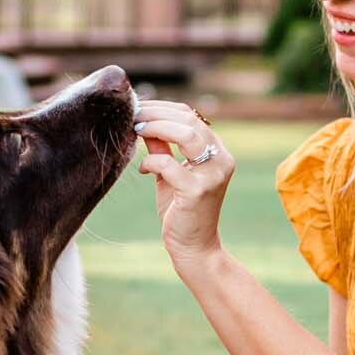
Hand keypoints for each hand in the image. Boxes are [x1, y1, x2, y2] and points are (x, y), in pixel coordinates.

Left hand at [134, 100, 233, 270]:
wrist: (194, 247)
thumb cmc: (181, 210)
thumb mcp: (170, 174)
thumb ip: (161, 148)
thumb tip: (142, 121)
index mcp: (218, 151)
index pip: (191, 116)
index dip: (162, 108)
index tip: (138, 108)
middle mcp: (221, 159)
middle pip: (188, 120)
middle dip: (156, 113)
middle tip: (133, 116)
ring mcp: (212, 174)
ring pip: (186, 134)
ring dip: (156, 128)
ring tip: (137, 131)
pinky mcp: (198, 191)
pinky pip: (169, 164)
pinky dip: (151, 162)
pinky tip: (143, 169)